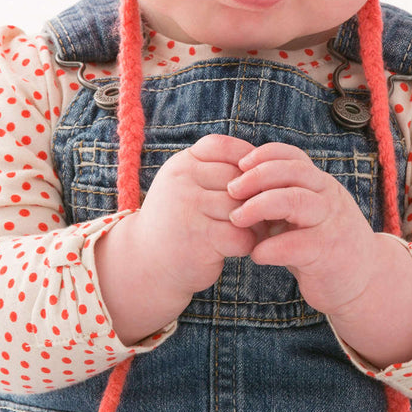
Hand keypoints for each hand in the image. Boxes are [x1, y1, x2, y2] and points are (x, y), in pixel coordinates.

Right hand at [134, 133, 260, 298]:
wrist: (146, 264)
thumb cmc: (178, 222)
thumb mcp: (187, 186)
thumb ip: (215, 170)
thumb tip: (265, 166)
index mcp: (181, 164)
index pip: (223, 147)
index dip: (245, 161)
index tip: (252, 181)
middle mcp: (182, 182)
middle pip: (239, 178)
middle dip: (254, 197)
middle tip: (257, 214)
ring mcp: (189, 209)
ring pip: (243, 207)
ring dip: (254, 223)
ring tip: (249, 231)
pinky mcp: (200, 238)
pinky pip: (240, 235)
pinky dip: (246, 244)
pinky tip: (238, 248)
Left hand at [226, 141, 381, 315]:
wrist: (365, 282)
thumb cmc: (323, 246)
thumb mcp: (304, 215)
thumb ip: (280, 199)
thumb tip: (236, 186)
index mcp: (321, 185)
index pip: (293, 157)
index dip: (263, 155)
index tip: (238, 165)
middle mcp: (329, 198)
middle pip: (293, 171)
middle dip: (256, 177)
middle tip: (230, 190)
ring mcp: (331, 224)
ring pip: (295, 201)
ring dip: (259, 206)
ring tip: (236, 219)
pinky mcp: (329, 254)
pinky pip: (295, 244)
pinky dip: (270, 248)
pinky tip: (256, 254)